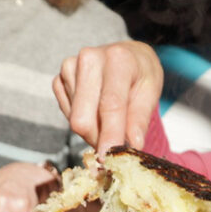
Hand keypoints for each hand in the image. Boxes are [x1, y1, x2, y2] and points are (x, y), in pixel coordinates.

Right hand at [52, 40, 162, 159]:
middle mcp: (89, 59)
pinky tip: (94, 109)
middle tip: (115, 143)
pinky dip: (83, 120)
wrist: (127, 55)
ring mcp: (70, 68)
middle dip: (98, 138)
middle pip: (83, 118)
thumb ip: (140, 119)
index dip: (109, 135)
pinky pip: (67, 114)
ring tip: (109, 118)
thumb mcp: (151, 92)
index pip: (111, 105)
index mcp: (117, 59)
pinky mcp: (59, 79)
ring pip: (75, 120)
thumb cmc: (140, 73)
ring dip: (93, 130)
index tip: (110, 157)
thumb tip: (132, 145)